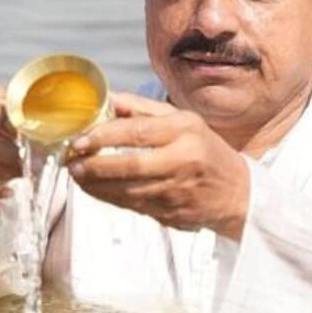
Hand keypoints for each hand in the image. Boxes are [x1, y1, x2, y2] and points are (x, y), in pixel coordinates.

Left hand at [66, 92, 250, 239]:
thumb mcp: (182, 120)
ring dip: (97, 185)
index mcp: (185, 132)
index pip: (138, 132)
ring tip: (77, 175)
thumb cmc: (204, 149)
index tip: (80, 140)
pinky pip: (133, 205)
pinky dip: (109, 198)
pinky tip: (94, 189)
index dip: (104, 136)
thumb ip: (142, 109)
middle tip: (73, 162)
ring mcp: (178, 191)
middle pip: (131, 165)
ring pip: (129, 190)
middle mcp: (183, 161)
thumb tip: (106, 98)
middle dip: (96, 165)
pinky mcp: (172, 214)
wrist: (238, 193)